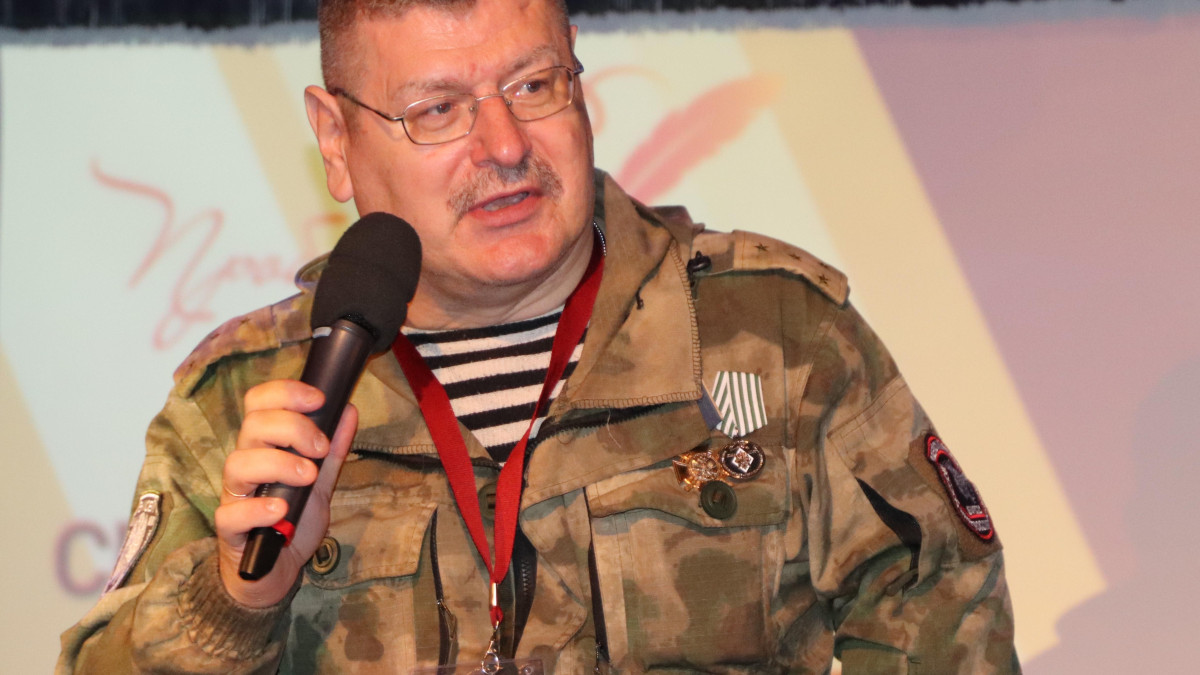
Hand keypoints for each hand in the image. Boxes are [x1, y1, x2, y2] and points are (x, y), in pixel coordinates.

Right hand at [214, 379, 356, 607]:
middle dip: (292, 428)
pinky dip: (257, 509)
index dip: (285, 393)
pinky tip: (280, 511)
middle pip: (252, 426)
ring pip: (238, 464)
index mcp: (264, 447)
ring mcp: (235, 497)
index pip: (259, 403)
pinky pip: (232, 514)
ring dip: (278, 464)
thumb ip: (333, 451)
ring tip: (307, 476)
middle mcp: (245, 465)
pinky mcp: (231, 531)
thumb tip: (348, 410)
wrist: (277, 572)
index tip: (319, 399)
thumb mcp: (320, 483)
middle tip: (320, 448)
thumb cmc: (292, 521)